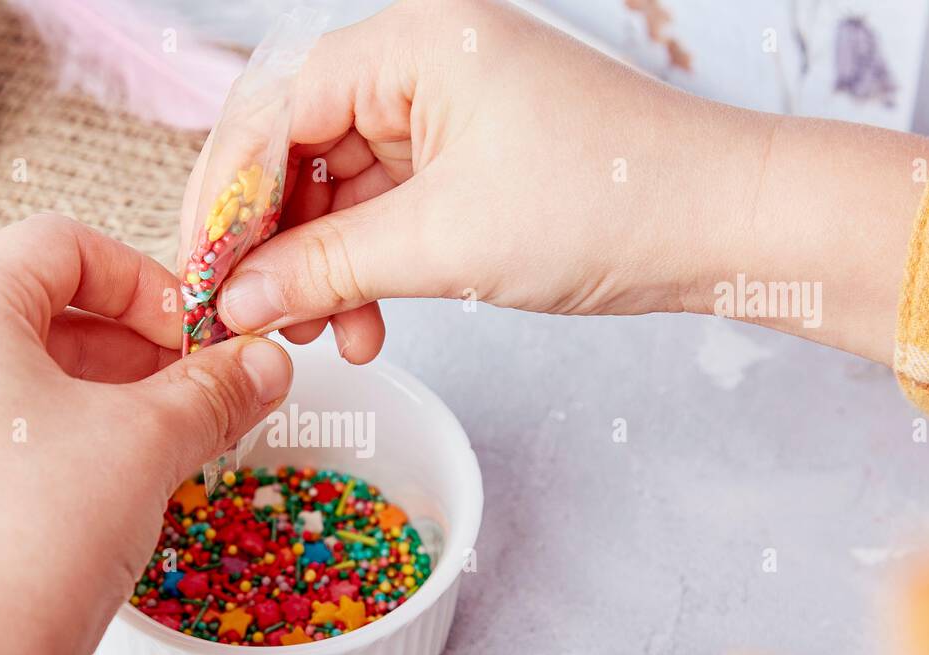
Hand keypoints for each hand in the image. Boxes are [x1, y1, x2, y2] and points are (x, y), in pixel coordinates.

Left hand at [0, 214, 292, 654]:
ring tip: (108, 438)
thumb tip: (265, 363)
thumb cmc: (41, 537)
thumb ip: (215, 390)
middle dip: (110, 345)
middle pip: (16, 309)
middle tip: (175, 393)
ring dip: (43, 388)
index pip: (61, 247)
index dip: (143, 282)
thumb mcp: (150, 444)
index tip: (192, 338)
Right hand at [207, 0, 928, 365]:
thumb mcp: (443, 241)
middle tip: (254, 317)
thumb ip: (325, 267)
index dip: (228, 197)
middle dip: (276, 244)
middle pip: (300, 152)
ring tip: (323, 336)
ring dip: (323, 271)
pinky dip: (368, 272)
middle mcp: (420, 66)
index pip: (275, 110)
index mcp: (411, 44)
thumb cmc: (608, 202)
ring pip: (341, 193)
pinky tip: (367, 326)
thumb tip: (238, 298)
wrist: (724, 227)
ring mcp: (444, 116)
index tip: (203, 274)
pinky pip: (386, 215)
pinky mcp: (467, 165)